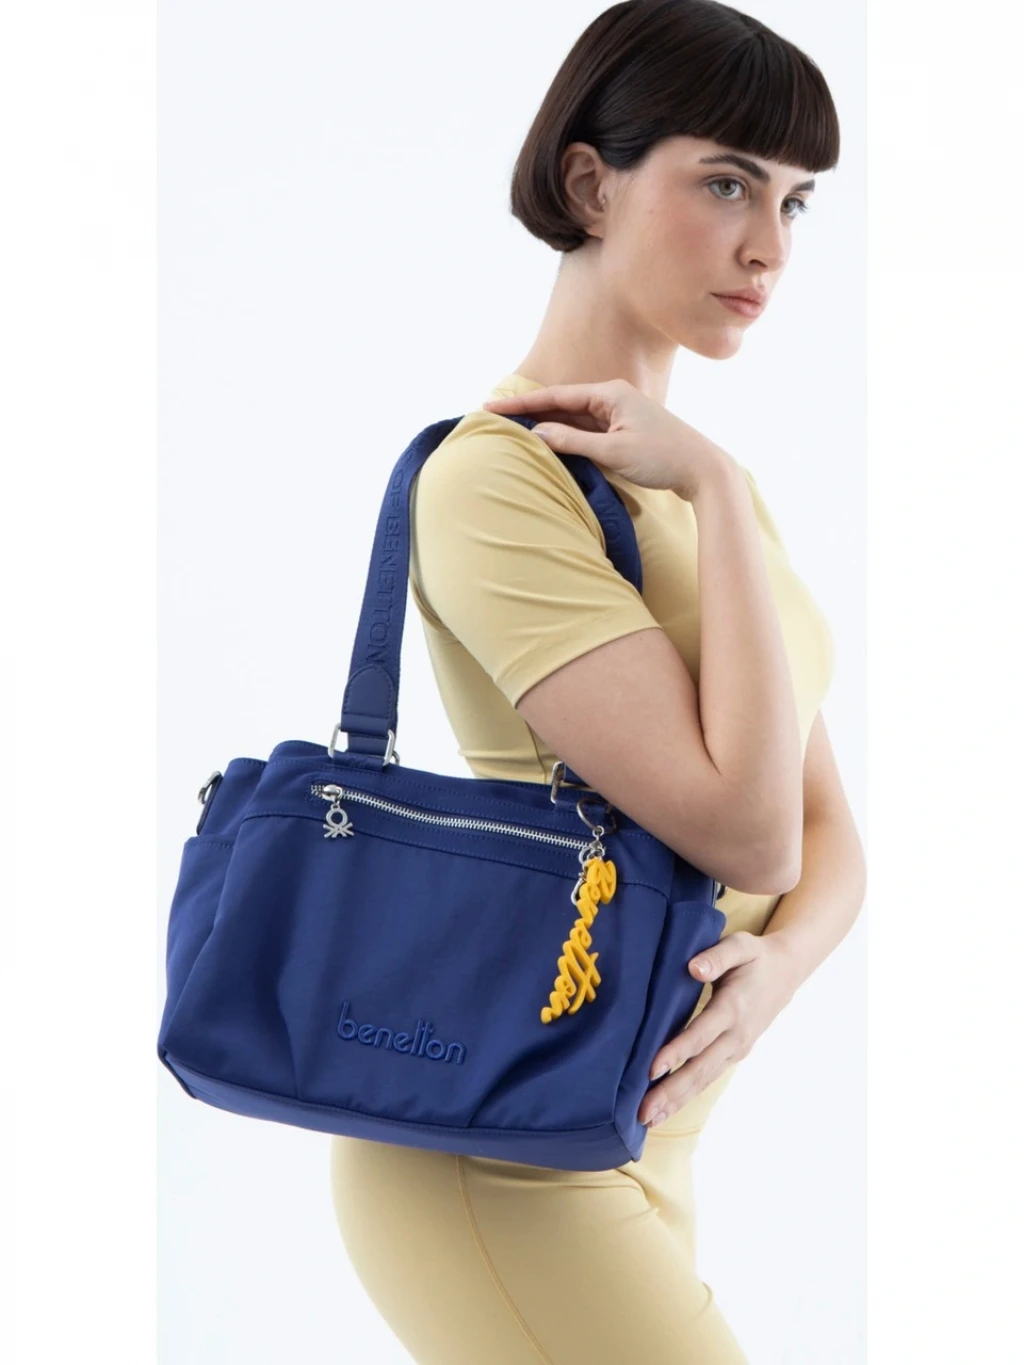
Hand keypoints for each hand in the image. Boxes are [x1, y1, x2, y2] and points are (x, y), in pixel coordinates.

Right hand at [481, 377, 732, 500]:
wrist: (703, 469)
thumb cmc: (662, 458)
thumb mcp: (612, 452)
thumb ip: (573, 442)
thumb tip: (538, 434)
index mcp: (609, 393)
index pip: (555, 396)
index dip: (521, 403)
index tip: (492, 407)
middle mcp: (613, 398)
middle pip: (562, 404)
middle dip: (530, 411)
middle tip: (495, 418)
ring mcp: (619, 414)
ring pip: (574, 419)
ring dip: (547, 425)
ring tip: (514, 431)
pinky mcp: (624, 431)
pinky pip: (587, 431)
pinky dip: (566, 437)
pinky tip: (548, 443)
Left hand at [639, 931, 800, 1127]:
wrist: (787, 973)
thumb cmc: (756, 956)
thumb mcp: (741, 945)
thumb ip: (717, 956)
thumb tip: (693, 968)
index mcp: (734, 1008)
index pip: (701, 1035)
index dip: (677, 1052)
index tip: (651, 1069)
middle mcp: (736, 1035)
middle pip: (700, 1069)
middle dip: (671, 1092)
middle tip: (644, 1113)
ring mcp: (737, 1049)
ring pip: (703, 1079)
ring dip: (676, 1100)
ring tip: (649, 1119)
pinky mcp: (734, 1054)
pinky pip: (708, 1077)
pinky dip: (687, 1095)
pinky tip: (667, 1108)